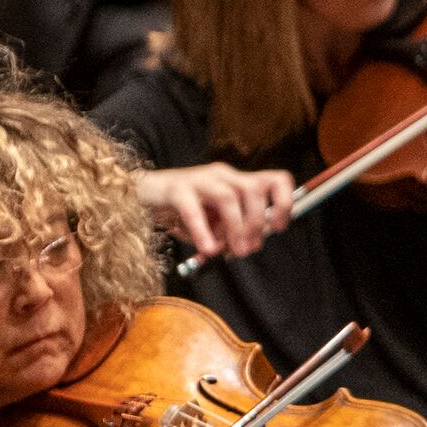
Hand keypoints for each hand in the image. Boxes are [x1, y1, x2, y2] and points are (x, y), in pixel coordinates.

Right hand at [136, 163, 295, 262]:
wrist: (143, 196)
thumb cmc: (182, 208)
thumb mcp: (214, 221)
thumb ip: (232, 231)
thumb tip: (248, 246)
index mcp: (237, 180)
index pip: (274, 180)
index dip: (284, 202)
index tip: (279, 227)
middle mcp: (223, 175)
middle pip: (253, 189)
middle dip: (256, 222)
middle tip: (249, 249)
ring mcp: (199, 179)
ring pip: (228, 197)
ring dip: (236, 227)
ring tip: (233, 252)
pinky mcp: (176, 189)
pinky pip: (192, 209)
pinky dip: (203, 232)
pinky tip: (208, 248)